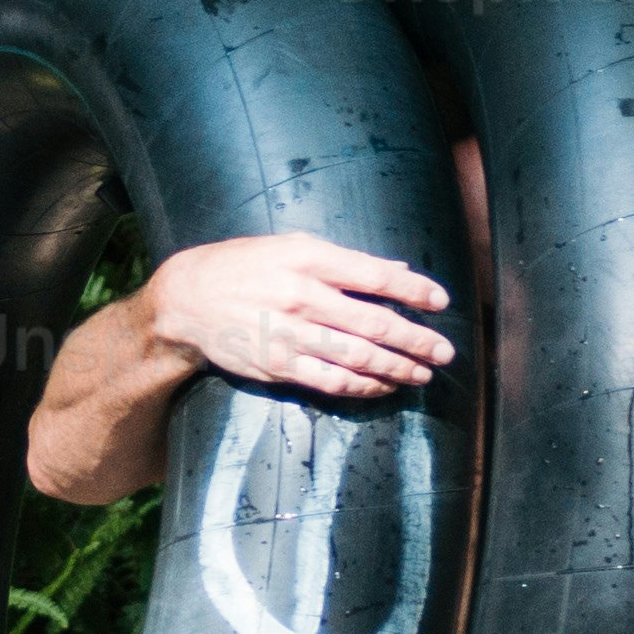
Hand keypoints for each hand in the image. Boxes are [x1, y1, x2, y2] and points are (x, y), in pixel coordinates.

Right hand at [132, 230, 453, 404]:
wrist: (188, 299)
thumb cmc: (245, 266)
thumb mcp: (291, 246)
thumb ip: (346, 260)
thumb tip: (396, 270)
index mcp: (309, 260)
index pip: (375, 276)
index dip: (413, 290)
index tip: (441, 301)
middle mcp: (303, 297)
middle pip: (374, 324)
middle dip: (416, 340)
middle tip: (445, 352)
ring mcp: (291, 335)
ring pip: (358, 358)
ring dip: (397, 368)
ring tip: (423, 374)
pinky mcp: (279, 365)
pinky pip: (330, 381)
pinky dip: (363, 386)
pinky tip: (384, 387)